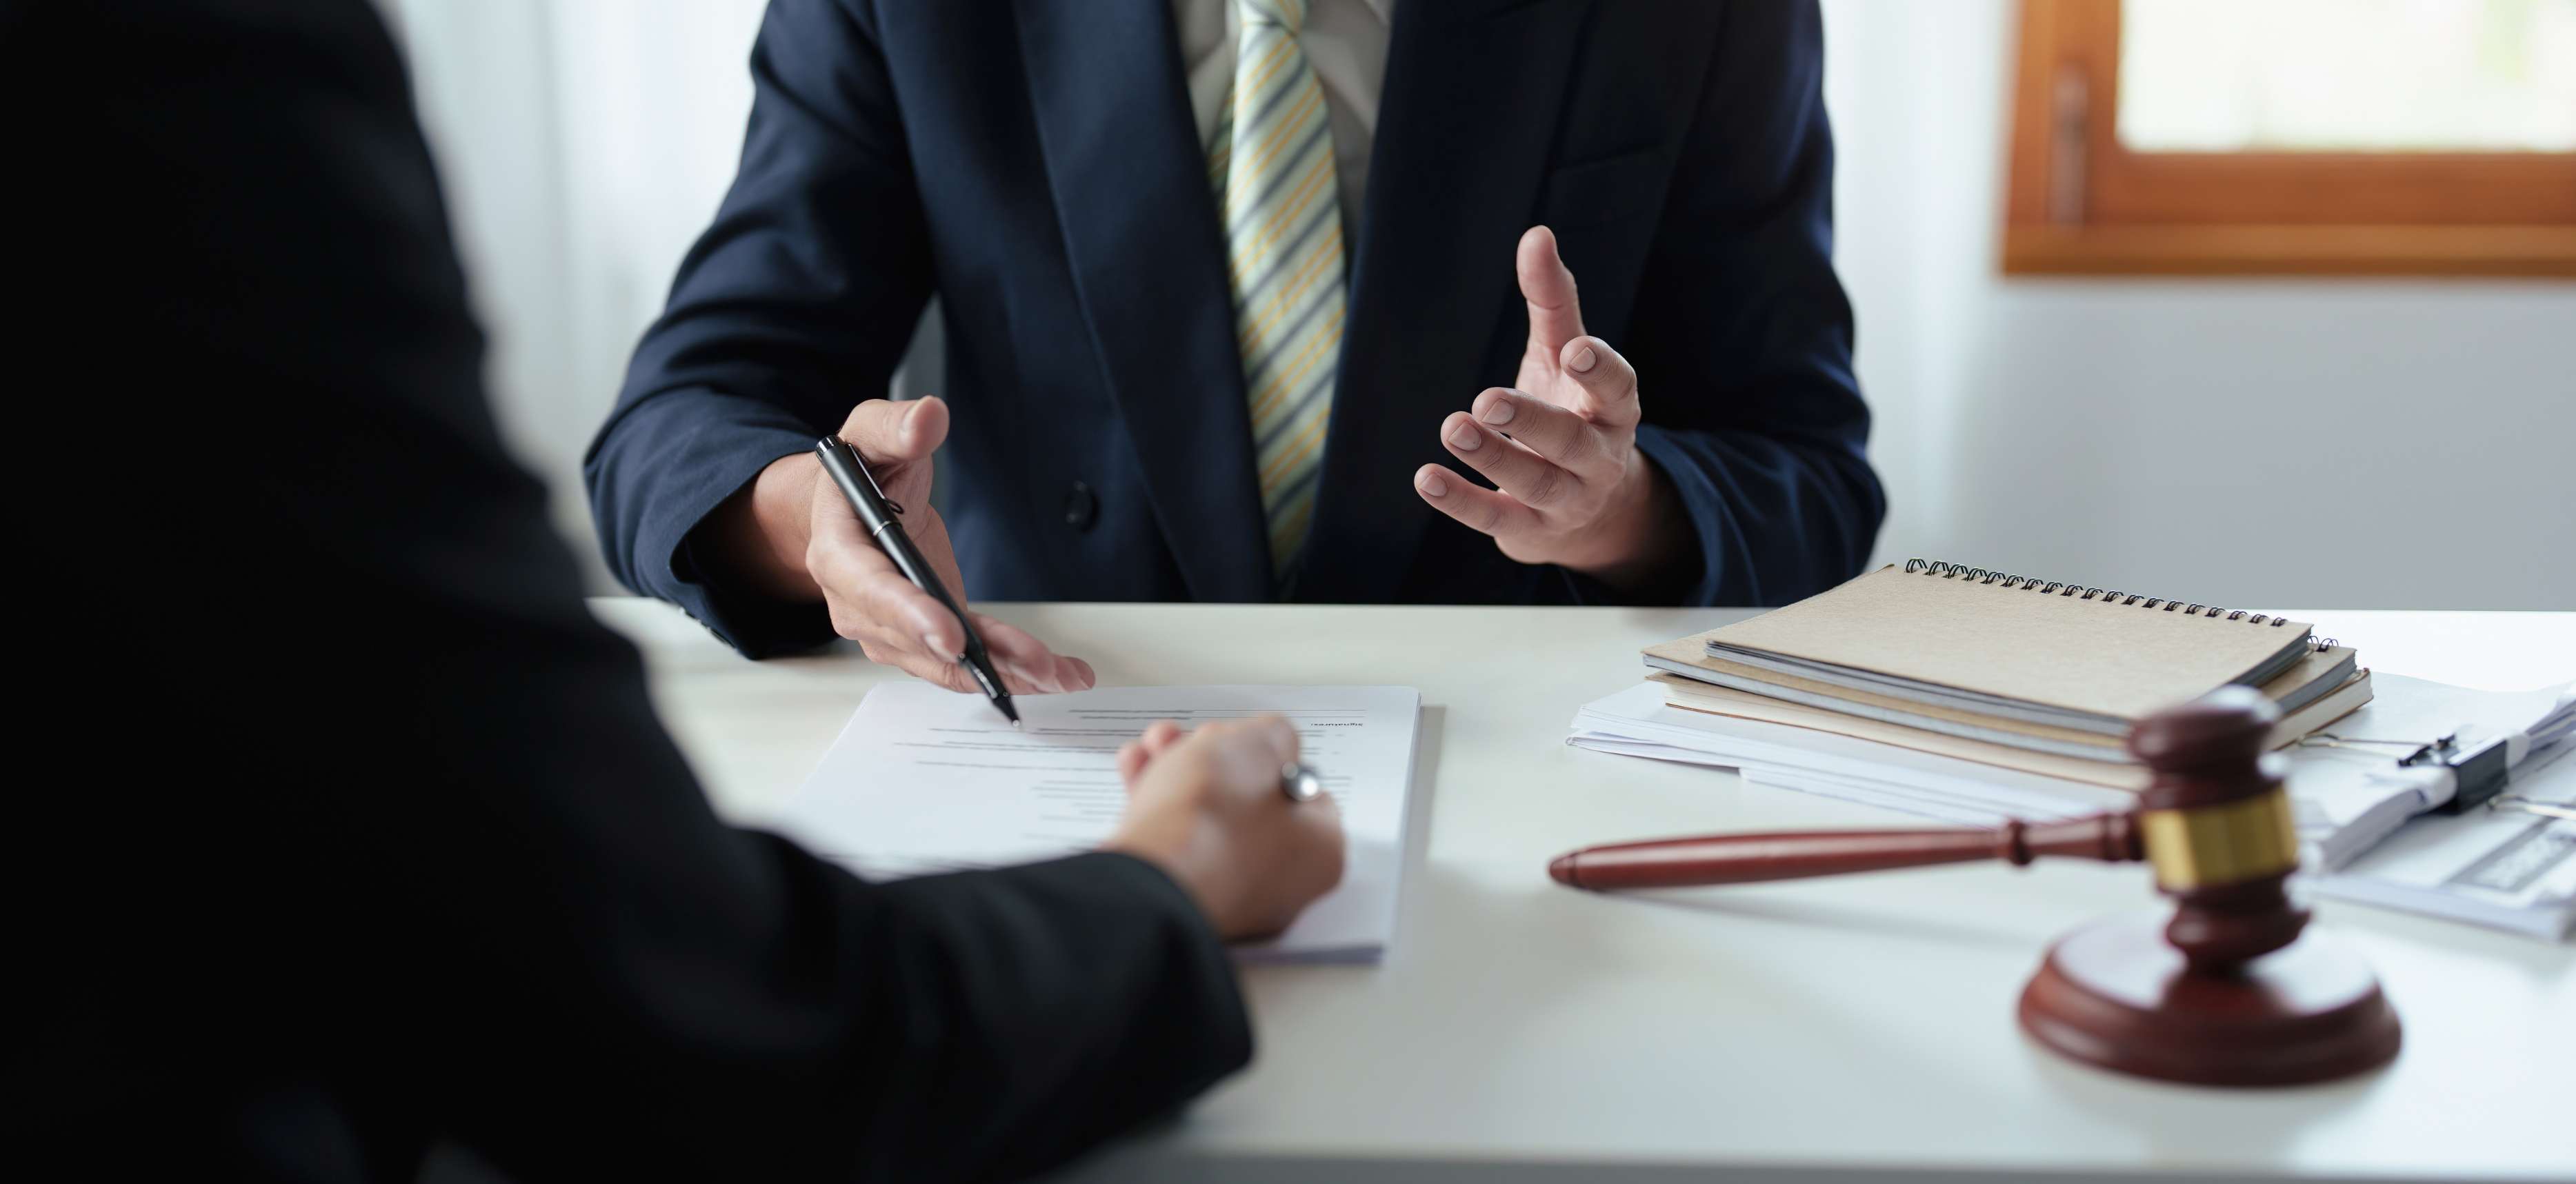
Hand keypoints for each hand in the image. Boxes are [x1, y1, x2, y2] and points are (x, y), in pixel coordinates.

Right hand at [703, 397, 1094, 693]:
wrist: (853, 505)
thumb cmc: (861, 470)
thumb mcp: (870, 433)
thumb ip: (895, 427)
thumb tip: (928, 417)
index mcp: (838, 551)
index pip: (871, 588)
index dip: (910, 615)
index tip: (951, 636)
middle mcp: (858, 602)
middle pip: (916, 638)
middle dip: (976, 657)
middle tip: (1033, 667)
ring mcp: (891, 627)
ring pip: (946, 661)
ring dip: (1004, 672)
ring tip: (1059, 676)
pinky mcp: (925, 634)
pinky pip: (966, 659)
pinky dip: (1010, 667)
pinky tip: (1056, 673)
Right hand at [1105, 716, 1344, 940]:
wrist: (1147, 879)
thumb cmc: (1213, 821)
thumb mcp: (1261, 744)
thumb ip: (1275, 735)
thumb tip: (1269, 742)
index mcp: (1317, 852)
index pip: (1306, 794)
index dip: (1273, 756)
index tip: (1248, 740)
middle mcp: (1278, 884)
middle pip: (1249, 803)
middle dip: (1215, 760)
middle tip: (1198, 739)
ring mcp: (1228, 896)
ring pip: (1207, 820)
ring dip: (1179, 773)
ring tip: (1158, 745)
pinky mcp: (1182, 900)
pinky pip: (1175, 843)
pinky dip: (1158, 806)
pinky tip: (1139, 770)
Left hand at [1413, 226, 1684, 589]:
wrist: (1585, 508)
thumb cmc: (1571, 409)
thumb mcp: (1563, 356)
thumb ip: (1553, 300)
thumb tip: (1536, 235)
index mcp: (1613, 409)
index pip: (1619, 389)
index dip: (1602, 371)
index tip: (1576, 351)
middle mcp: (1598, 457)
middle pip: (1571, 441)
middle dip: (1533, 420)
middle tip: (1488, 399)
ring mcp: (1567, 498)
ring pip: (1535, 481)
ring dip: (1493, 457)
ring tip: (1453, 427)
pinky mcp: (1530, 528)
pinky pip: (1496, 517)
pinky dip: (1462, 500)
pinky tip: (1426, 477)